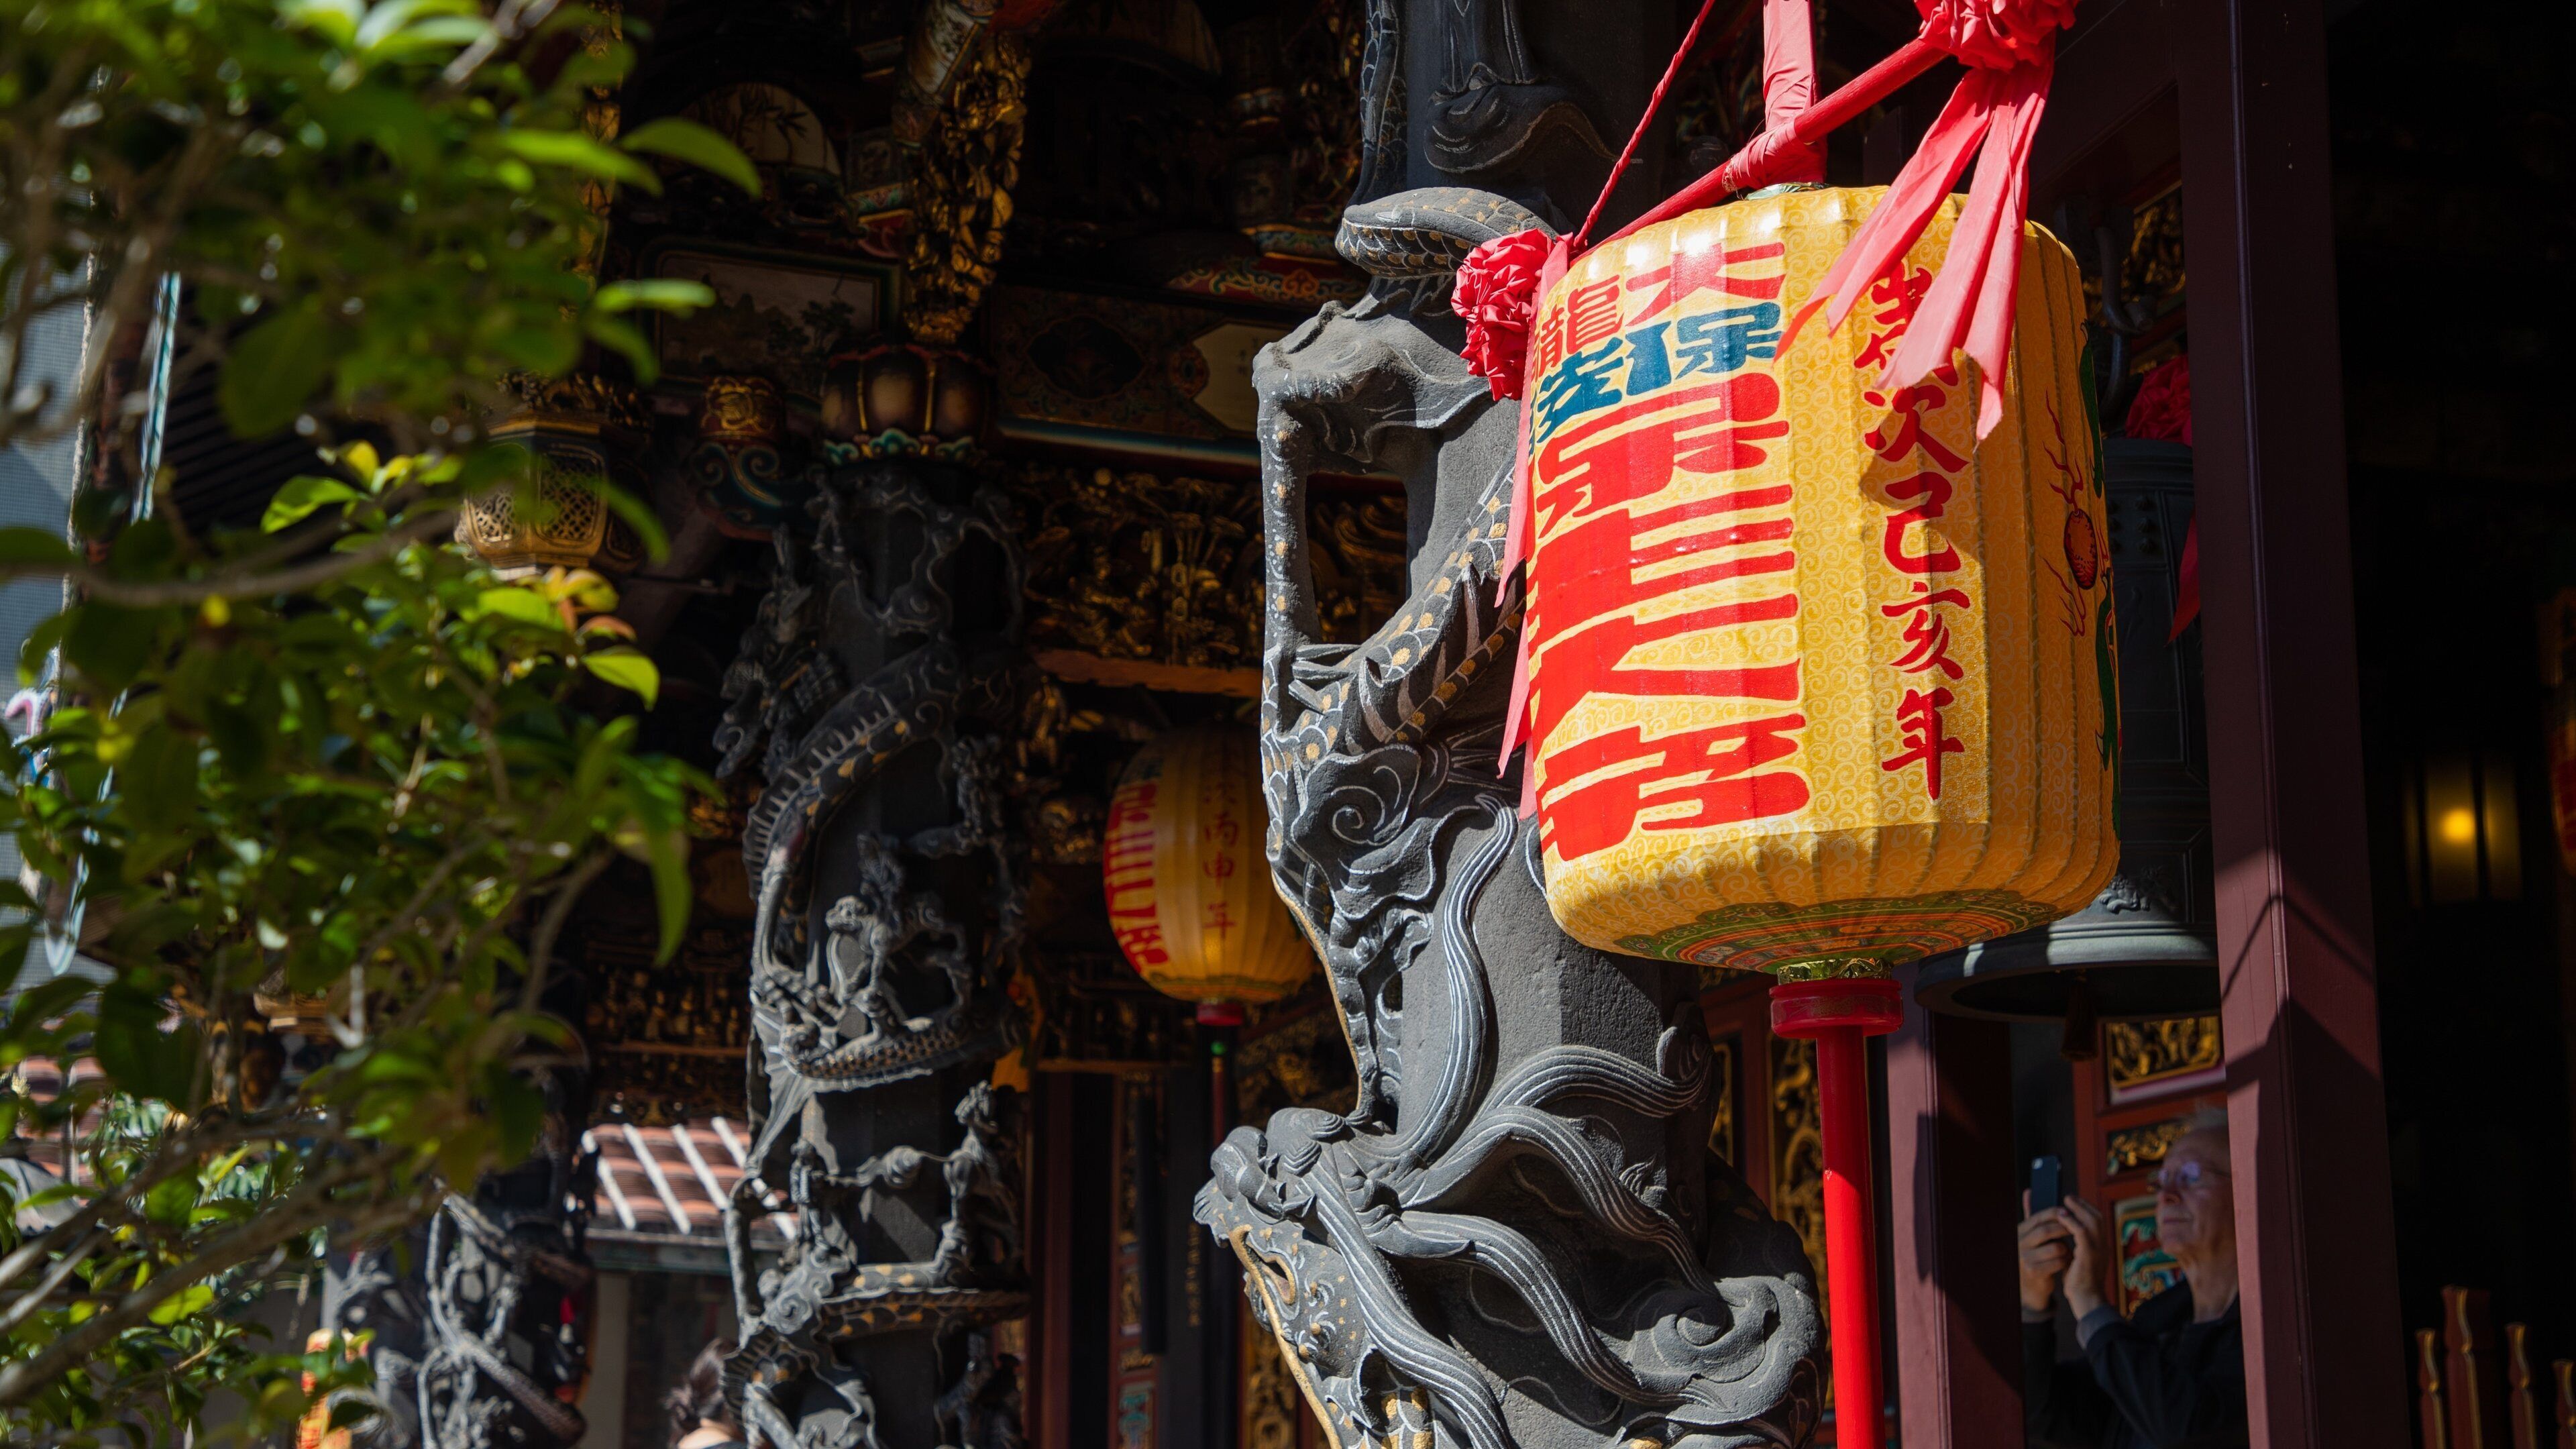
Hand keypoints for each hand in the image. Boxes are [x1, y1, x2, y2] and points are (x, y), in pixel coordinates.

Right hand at [2017, 1196, 2072, 1312]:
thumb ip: (2032, 1214)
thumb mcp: (2032, 1235)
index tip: (2070, 1213)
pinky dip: (2066, 1262)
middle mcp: (2019, 1243)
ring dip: (2066, 1249)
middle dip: (2064, 1228)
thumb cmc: (2035, 1255)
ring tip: (2066, 1251)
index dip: (2056, 1213)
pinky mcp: (2034, 1272)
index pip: (2039, 1217)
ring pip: (2055, 1248)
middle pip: (2046, 1230)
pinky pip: (2058, 1262)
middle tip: (2075, 1230)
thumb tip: (2029, 1191)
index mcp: (2020, 1231)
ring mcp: (2025, 1258)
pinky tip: (2064, 1263)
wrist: (2030, 1286)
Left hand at [2055, 1196, 2109, 1317]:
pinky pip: (2082, 1232)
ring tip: (2065, 1202)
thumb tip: (2062, 1237)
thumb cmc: (2080, 1283)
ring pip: (2092, 1221)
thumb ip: (2073, 1248)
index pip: (2099, 1222)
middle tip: (2069, 1197)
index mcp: (2101, 1247)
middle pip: (2098, 1217)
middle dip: (2083, 1205)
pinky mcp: (2089, 1254)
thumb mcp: (2076, 1261)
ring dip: (2078, 1209)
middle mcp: (2103, 1246)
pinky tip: (2063, 1218)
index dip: (2087, 1210)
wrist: (2087, 1300)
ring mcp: (2098, 1250)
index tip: (2075, 1203)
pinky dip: (2072, 1222)